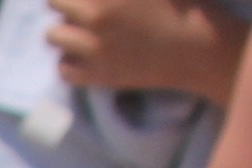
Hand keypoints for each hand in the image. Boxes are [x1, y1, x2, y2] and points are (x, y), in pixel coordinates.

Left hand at [47, 0, 246, 95]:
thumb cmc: (183, 7)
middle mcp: (97, 16)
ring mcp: (95, 48)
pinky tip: (85, 54)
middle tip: (79, 6)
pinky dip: (69, 60)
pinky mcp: (99, 76)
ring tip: (80, 31)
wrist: (199, 50)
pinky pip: (63, 68)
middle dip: (65, 2)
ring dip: (63, 30)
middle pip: (54, 2)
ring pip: (52, 35)